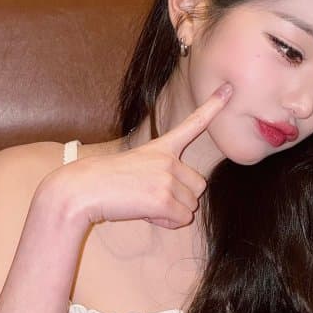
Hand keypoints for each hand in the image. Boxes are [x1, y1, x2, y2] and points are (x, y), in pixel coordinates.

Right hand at [63, 82, 231, 229]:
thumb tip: (181, 202)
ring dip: (172, 212)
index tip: (229, 90)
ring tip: (144, 203)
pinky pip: (181, 219)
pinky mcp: (163, 199)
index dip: (214, 107)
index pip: (194, 124)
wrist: (83, 189)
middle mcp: (169, 159)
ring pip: (190, 205)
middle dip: (182, 197)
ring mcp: (167, 179)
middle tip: (153, 197)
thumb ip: (162, 174)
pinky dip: (166, 222)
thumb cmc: (105, 180)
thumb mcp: (136, 165)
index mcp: (162, 147)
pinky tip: (144, 213)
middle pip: (199, 186)